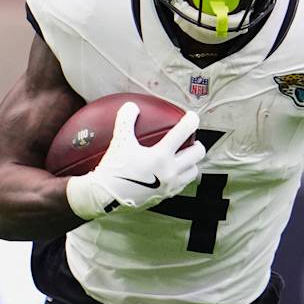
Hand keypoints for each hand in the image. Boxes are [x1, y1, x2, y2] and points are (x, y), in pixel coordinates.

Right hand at [66, 102, 206, 219]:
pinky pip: (181, 185)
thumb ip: (126, 120)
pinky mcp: (165, 196)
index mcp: (161, 155)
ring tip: (184, 157)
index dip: (191, 121)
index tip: (192, 117)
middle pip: (197, 154)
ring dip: (191, 162)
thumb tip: (131, 106)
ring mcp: (169, 186)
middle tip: (190, 140)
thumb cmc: (113, 168)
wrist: (106, 197)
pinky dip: (181, 176)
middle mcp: (170, 171)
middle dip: (196, 144)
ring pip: (193, 171)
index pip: (183, 132)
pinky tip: (172, 173)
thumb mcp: (119, 141)